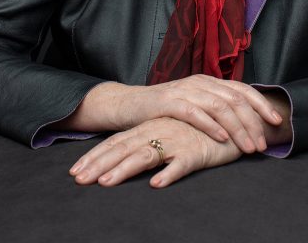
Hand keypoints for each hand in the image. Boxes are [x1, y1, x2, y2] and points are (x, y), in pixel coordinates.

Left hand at [69, 117, 241, 187]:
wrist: (232, 122)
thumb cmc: (196, 131)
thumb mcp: (168, 134)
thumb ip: (148, 144)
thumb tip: (122, 160)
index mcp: (150, 128)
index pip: (117, 142)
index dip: (95, 156)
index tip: (74, 172)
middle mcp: (158, 131)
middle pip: (124, 148)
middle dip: (99, 164)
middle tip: (79, 180)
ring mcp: (176, 140)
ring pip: (146, 155)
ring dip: (124, 169)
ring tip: (106, 183)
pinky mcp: (197, 151)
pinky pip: (181, 164)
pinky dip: (169, 173)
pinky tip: (156, 184)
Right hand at [71, 75, 283, 153]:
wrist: (129, 105)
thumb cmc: (164, 110)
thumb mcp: (193, 105)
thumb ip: (215, 108)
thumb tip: (244, 122)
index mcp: (208, 82)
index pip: (241, 89)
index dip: (260, 104)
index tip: (275, 122)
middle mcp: (199, 83)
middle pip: (234, 99)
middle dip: (252, 123)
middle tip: (262, 144)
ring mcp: (184, 90)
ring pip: (218, 106)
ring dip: (237, 128)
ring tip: (248, 146)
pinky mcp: (168, 102)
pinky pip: (194, 112)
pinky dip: (211, 125)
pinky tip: (223, 138)